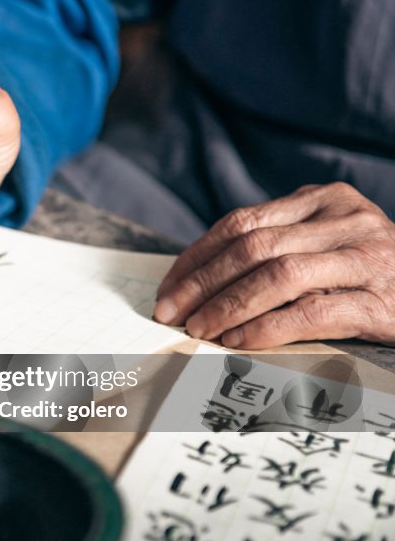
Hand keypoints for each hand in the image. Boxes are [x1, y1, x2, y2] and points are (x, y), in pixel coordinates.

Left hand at [154, 183, 394, 348]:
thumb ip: (275, 248)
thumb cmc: (369, 277)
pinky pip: (311, 311)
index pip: (241, 221)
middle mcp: (346, 220)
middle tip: (171, 313)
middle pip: (252, 246)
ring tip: (200, 330)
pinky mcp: (381, 300)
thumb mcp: (324, 246)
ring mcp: (367, 257)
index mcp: (324, 200)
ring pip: (278, 274)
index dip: (196, 257)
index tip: (167, 288)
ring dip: (228, 305)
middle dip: (202, 283)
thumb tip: (195, 282)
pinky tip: (238, 340)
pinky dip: (267, 327)